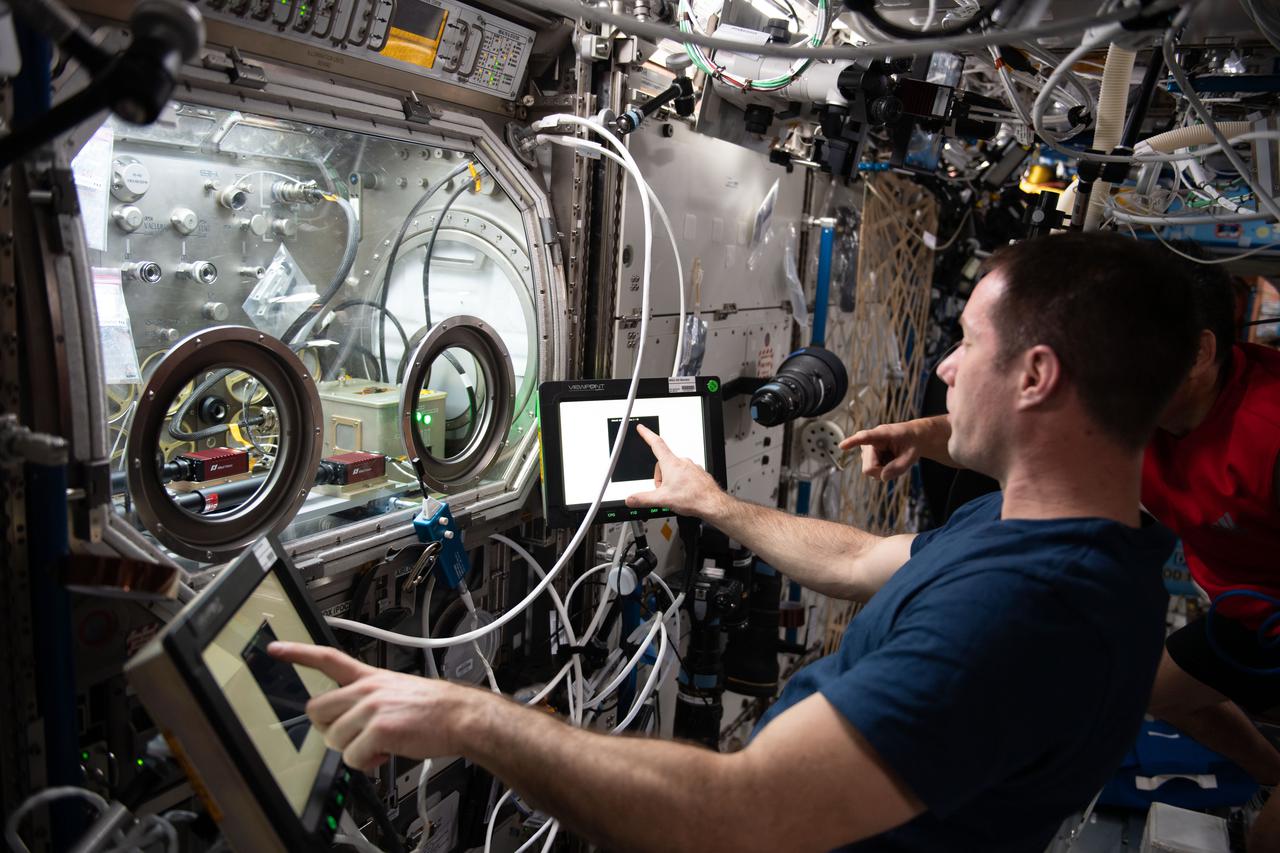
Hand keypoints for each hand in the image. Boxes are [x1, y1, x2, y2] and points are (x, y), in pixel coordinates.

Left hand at [269, 641, 481, 771]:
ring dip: (353, 749)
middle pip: (317, 710)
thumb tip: (345, 722)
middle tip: (354, 734)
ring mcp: (371, 708)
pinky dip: (368, 763)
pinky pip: (353, 758)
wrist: (461, 716)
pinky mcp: (378, 729)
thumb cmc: (433, 708)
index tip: (275, 649)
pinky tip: (386, 753)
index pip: (328, 658)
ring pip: (334, 739)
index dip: (298, 653)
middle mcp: (367, 689)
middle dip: (330, 729)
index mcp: (370, 676)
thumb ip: (367, 700)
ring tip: (379, 743)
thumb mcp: (396, 690)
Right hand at [624, 424, 727, 518]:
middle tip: (664, 491)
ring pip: (674, 470)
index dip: (647, 435)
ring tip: (676, 494)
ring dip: (671, 481)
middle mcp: (682, 462)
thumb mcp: (662, 499)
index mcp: (671, 464)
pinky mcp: (698, 473)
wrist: (712, 503)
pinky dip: (682, 482)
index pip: (656, 444)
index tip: (642, 428)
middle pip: (663, 464)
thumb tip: (630, 499)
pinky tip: (685, 493)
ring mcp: (692, 466)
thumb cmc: (692, 498)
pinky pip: (685, 474)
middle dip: (660, 477)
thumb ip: (643, 499)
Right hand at [840, 422, 922, 481]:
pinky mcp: (866, 456)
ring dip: (883, 470)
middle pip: (868, 468)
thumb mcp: (911, 456)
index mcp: (882, 434)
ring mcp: (866, 450)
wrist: (912, 438)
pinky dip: (882, 470)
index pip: (865, 437)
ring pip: (869, 471)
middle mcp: (870, 441)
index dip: (853, 442)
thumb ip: (899, 467)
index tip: (842, 446)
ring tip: (893, 459)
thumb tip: (883, 477)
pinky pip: (871, 471)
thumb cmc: (912, 443)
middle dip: (881, 472)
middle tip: (897, 467)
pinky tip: (889, 461)